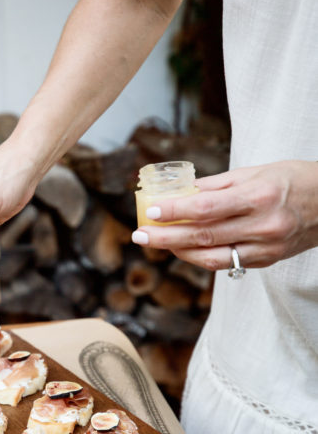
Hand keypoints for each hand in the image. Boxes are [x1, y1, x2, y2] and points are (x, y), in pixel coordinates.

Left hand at [131, 160, 317, 270]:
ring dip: (179, 251)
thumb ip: (216, 185)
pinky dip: (201, 256)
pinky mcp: (266, 261)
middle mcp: (262, 226)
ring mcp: (265, 248)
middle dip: (166, 237)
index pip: (206, 208)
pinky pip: (226, 262)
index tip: (149, 212)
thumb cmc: (294, 180)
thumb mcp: (256, 171)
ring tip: (157, 242)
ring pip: (211, 257)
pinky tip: (184, 247)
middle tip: (140, 235)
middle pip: (203, 236)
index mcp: (258, 197)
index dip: (174, 212)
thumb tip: (179, 191)